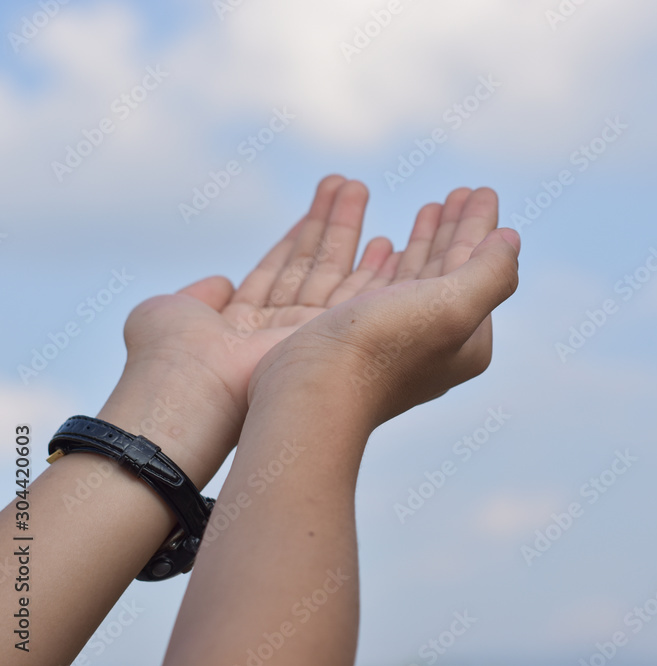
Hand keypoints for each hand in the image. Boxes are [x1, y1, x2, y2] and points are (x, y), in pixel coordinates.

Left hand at [110, 176, 395, 472]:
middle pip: (314, 267)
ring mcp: (308, 337)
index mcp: (243, 323)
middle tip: (351, 184)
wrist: (190, 389)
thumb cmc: (168, 355)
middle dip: (333, 224)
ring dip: (349, 229)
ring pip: (337, 275)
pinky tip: (386, 240)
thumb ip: (202, 294)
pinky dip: (374, 270)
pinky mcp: (331, 341)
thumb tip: (222, 282)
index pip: (280, 271)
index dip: (301, 236)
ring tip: (362, 188)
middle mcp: (280, 330)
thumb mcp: (173, 310)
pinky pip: (358, 297)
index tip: (322, 203)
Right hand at [247, 186, 520, 429]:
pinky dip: (382, 260)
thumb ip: (490, 272)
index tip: (480, 191)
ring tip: (430, 207)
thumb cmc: (383, 348)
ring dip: (420, 239)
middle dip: (454, 230)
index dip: (479, 228)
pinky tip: (383, 243)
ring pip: (410, 277)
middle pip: (446, 273)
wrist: (307, 393)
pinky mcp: (345, 337)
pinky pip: (371, 286)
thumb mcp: (454, 307)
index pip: (476, 271)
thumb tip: (510, 240)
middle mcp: (427, 345)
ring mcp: (384, 342)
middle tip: (460, 193)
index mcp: (461, 344)